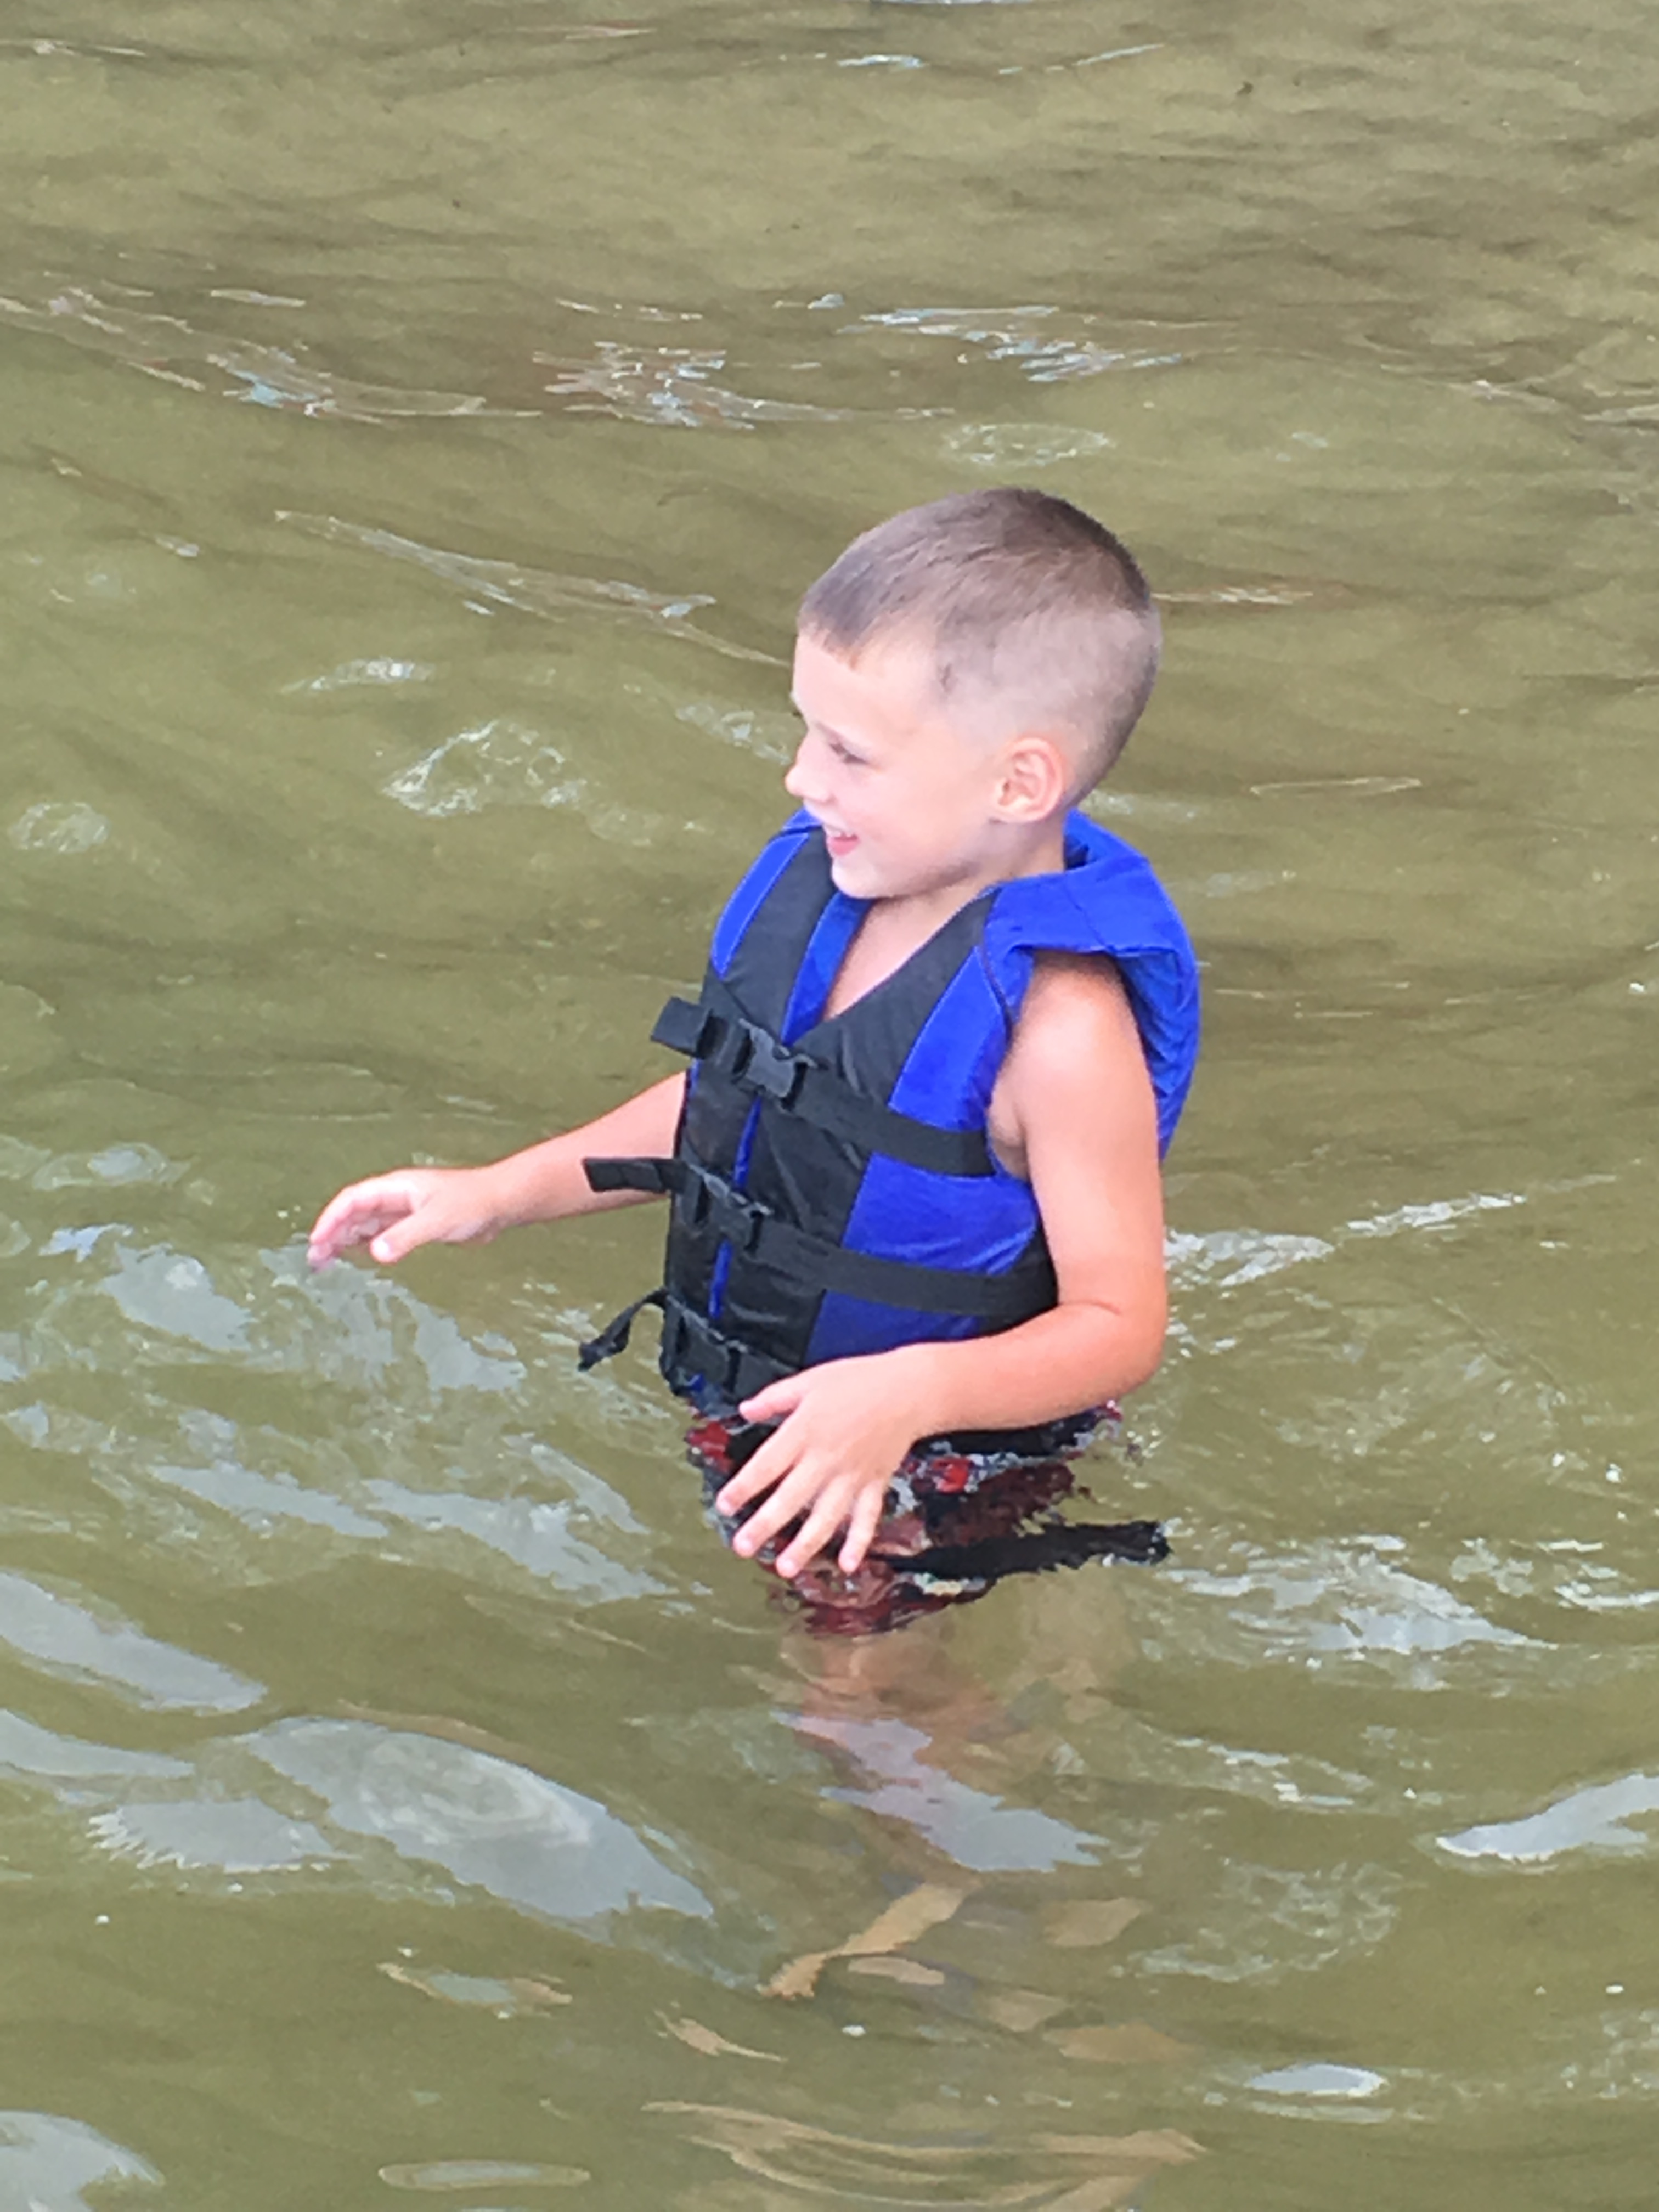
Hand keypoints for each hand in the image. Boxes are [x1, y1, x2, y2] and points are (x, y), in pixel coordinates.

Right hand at [306, 1166, 505, 1268]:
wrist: (501, 1203)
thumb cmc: (472, 1204)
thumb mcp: (437, 1221)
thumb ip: (405, 1237)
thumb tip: (374, 1253)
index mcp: (396, 1188)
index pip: (352, 1200)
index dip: (331, 1218)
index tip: (316, 1240)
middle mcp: (396, 1196)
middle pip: (355, 1212)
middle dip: (332, 1232)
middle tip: (315, 1259)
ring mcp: (406, 1210)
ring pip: (366, 1223)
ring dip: (346, 1239)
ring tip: (326, 1261)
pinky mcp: (417, 1223)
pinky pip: (383, 1232)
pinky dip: (368, 1243)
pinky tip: (360, 1257)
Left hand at [715, 1351, 934, 1579]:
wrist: (909, 1389)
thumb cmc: (858, 1380)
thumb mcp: (810, 1380)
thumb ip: (775, 1398)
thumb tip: (745, 1410)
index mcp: (805, 1431)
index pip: (767, 1464)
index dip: (744, 1487)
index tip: (724, 1506)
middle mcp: (826, 1458)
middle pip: (791, 1498)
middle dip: (765, 1525)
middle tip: (743, 1547)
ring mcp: (852, 1475)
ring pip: (826, 1516)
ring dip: (805, 1544)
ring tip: (784, 1567)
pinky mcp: (875, 1483)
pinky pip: (866, 1517)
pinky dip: (858, 1542)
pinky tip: (846, 1564)